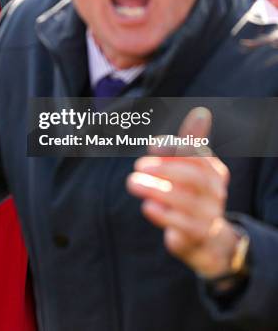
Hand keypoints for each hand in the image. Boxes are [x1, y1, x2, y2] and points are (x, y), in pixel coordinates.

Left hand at [126, 107, 239, 277]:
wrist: (207, 238)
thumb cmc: (193, 192)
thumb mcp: (193, 166)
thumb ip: (192, 140)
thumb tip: (202, 111)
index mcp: (215, 172)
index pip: (198, 154)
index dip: (174, 148)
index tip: (150, 145)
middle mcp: (216, 193)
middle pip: (196, 178)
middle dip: (166, 169)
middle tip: (138, 165)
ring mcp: (208, 217)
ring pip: (187, 203)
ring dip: (157, 190)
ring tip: (132, 182)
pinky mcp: (196, 237)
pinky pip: (183, 227)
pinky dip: (164, 215)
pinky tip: (147, 206)